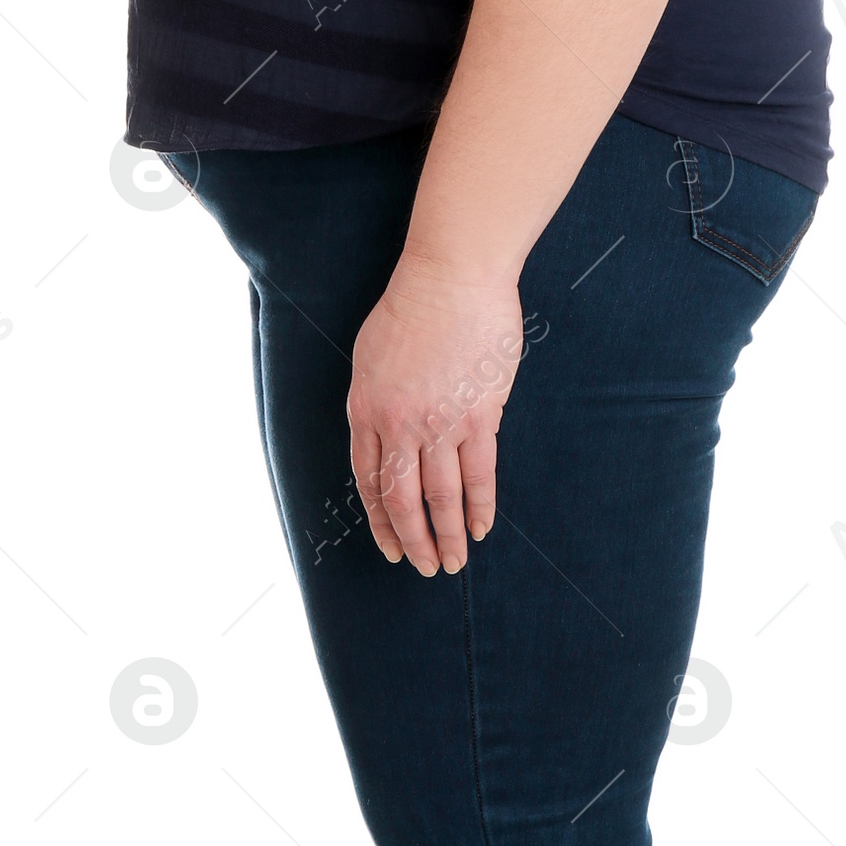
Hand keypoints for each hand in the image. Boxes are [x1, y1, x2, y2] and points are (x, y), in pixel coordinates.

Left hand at [347, 256, 523, 574]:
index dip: (380, 520)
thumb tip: (390, 436)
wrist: (450, 277)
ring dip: (446, 535)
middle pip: (401, 499)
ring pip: (439, 496)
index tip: (390, 546)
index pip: (368, 481)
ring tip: (454, 562)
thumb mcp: (371, 357)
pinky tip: (480, 528)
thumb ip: (377, 401)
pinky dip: (479, 506)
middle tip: (427, 567)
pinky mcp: (477, 415)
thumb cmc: (411, 306)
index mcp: (365, 410)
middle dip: (413, 540)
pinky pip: (479, 474)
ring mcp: (438, 423)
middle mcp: (397, 425)